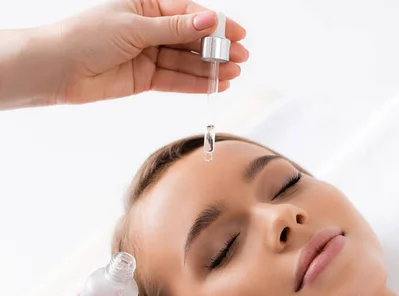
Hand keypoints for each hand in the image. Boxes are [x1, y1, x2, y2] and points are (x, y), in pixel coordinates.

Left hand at [44, 0, 247, 104]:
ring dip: (210, 67)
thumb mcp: (136, 27)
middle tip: (240, 56)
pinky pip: (176, 80)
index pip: (188, 13)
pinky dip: (195, 83)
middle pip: (191, 38)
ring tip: (232, 72)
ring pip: (186, 61)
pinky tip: (215, 83)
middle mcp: (150, 29)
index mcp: (146, 5)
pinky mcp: (146, 78)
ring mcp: (149, 54)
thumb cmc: (86, 36)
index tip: (237, 34)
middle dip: (216, 48)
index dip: (214, 24)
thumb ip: (175, 28)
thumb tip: (209, 19)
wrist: (57, 69)